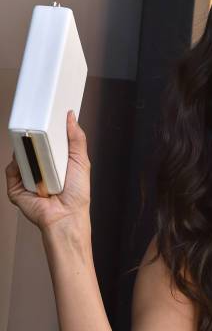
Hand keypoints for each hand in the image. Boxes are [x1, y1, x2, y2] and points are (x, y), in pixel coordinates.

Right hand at [5, 111, 91, 231]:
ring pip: (18, 157)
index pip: (45, 141)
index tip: (43, 114)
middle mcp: (40, 168)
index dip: (44, 129)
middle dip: (30, 136)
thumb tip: (71, 117)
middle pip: (29, 146)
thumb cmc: (77, 194)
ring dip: (24, 150)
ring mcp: (27, 178)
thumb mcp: (81, 161)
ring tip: (32, 145)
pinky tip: (24, 163)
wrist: (66, 216)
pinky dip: (16, 166)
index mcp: (55, 161)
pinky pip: (11, 172)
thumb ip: (76, 138)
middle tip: (33, 124)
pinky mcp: (16, 188)